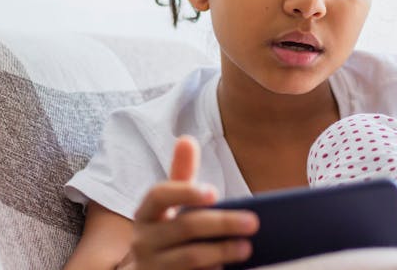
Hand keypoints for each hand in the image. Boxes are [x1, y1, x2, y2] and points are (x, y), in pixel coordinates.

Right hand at [126, 135, 258, 268]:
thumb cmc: (167, 230)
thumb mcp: (171, 204)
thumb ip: (181, 175)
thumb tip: (186, 139)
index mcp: (146, 213)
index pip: (160, 195)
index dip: (185, 192)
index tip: (214, 192)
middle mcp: (144, 240)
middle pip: (185, 227)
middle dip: (221, 223)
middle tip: (252, 222)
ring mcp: (152, 266)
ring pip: (190, 257)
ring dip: (222, 251)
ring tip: (247, 247)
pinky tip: (227, 268)